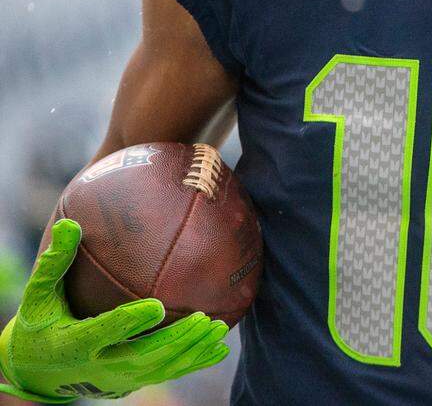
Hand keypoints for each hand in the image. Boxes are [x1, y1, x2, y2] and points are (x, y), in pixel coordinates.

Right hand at [0, 220, 229, 402]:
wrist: (37, 371)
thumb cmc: (39, 324)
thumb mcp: (38, 297)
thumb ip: (54, 263)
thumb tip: (70, 224)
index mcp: (74, 343)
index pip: (104, 332)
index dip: (129, 322)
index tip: (157, 306)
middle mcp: (99, 366)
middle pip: (142, 356)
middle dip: (175, 340)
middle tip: (205, 319)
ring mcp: (117, 379)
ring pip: (159, 368)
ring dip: (191, 350)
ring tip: (219, 329)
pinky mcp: (130, 382)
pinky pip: (165, 374)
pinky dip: (192, 363)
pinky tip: (219, 348)